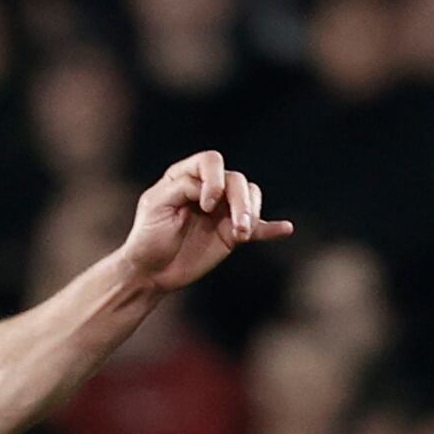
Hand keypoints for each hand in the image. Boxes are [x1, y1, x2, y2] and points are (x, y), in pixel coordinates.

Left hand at [117, 152, 291, 292]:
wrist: (151, 272)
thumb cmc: (147, 236)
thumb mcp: (156, 206)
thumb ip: (182, 188)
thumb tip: (213, 189)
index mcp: (185, 177)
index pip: (211, 162)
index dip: (214, 179)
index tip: (205, 205)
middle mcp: (208, 190)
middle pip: (237, 180)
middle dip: (240, 202)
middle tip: (236, 228)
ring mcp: (222, 211)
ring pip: (250, 197)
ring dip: (251, 214)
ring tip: (242, 235)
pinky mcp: (232, 234)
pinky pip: (259, 227)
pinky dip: (272, 228)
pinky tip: (285, 228)